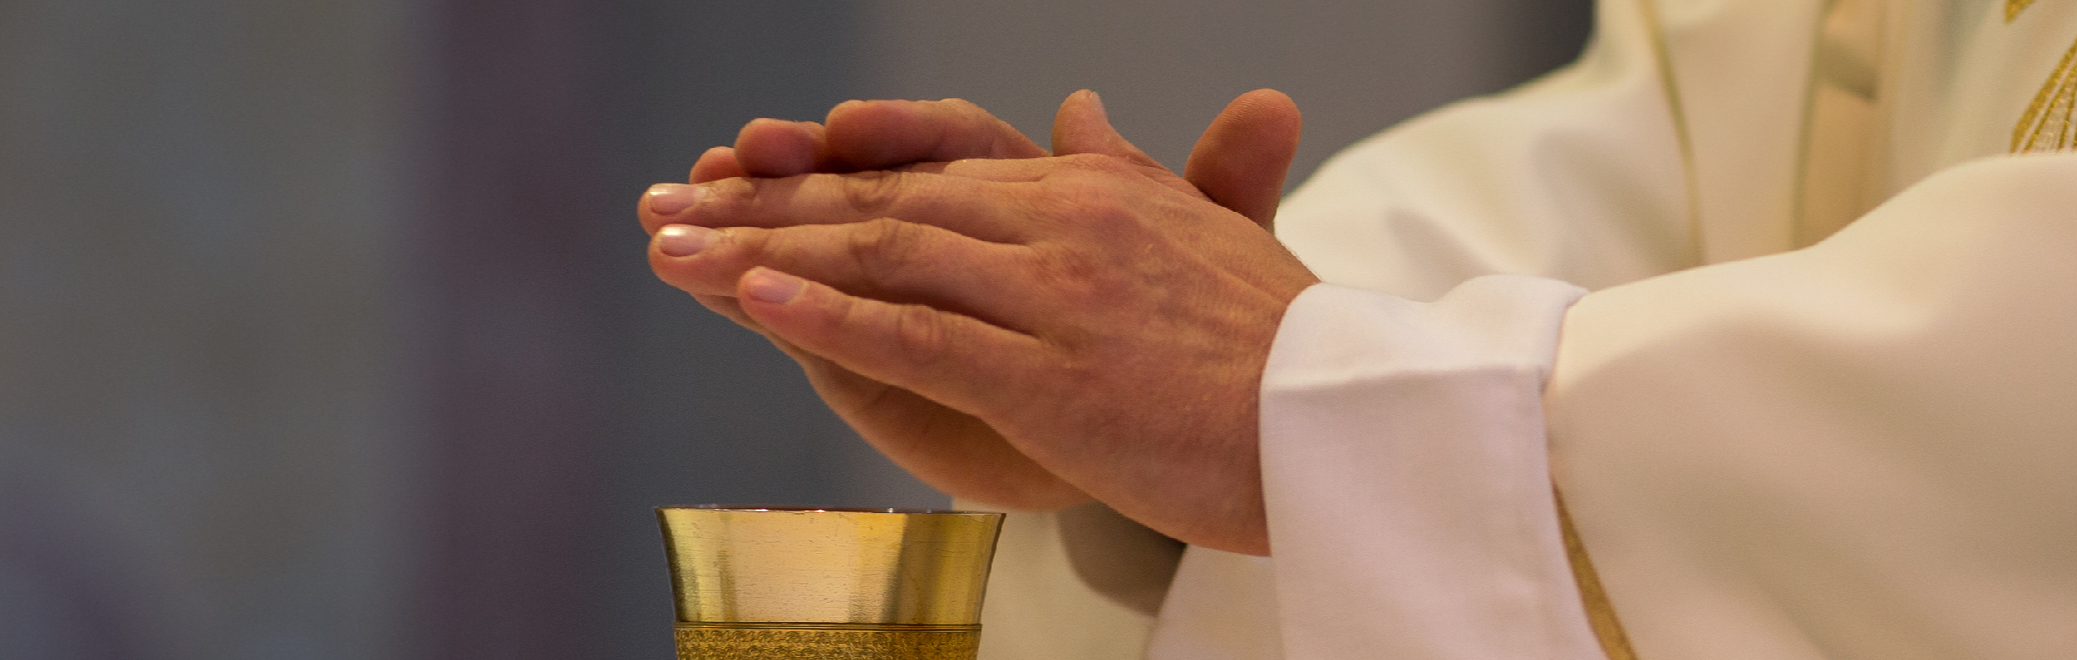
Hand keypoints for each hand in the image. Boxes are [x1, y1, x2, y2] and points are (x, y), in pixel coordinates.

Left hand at [645, 91, 1302, 515]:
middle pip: (886, 202)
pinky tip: (753, 297)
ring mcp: (1056, 296)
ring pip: (884, 256)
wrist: (1352, 422)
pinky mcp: (1053, 373)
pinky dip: (827, 314)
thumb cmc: (1288, 348)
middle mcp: (1065, 225)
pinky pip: (918, 333)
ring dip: (761, 254)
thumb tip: (1074, 111)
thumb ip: (1135, 172)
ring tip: (670, 249)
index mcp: (1096, 194)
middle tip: (664, 207)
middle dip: (761, 208)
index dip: (827, 177)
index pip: (932, 171)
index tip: (739, 181)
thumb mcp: (1210, 236)